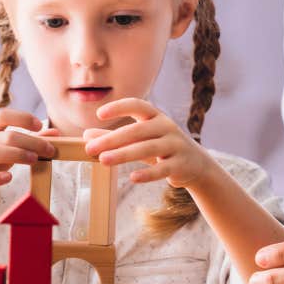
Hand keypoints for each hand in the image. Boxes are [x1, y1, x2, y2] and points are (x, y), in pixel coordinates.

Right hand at [0, 109, 57, 211]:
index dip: (21, 118)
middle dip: (30, 141)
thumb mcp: (5, 149)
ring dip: (16, 155)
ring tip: (34, 160)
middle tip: (49, 150)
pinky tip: (9, 177)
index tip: (39, 125)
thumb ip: (29, 140)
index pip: (1, 116)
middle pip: (5, 136)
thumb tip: (54, 133)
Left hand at [81, 98, 216, 188]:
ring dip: (124, 154)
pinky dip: (148, 174)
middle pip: (137, 130)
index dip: (119, 107)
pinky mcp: (181, 165)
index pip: (138, 105)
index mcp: (156, 117)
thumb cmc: (162, 148)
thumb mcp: (140, 140)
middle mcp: (167, 127)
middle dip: (112, 139)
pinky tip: (133, 178)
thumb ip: (116, 138)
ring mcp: (175, 145)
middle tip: (90, 148)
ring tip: (103, 160)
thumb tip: (87, 136)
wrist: (196, 164)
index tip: (99, 114)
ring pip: (147, 148)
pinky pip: (162, 169)